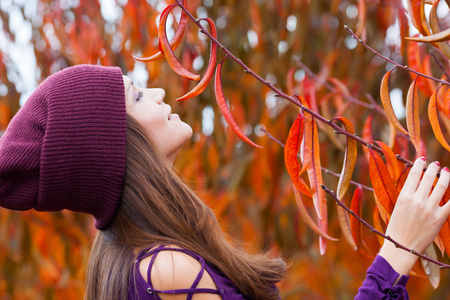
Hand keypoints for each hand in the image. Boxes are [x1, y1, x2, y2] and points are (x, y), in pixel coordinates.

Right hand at [379, 157, 449, 275]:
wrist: (401, 246)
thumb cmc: (396, 227)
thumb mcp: (397, 207)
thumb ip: (407, 194)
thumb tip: (416, 182)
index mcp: (404, 196)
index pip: (414, 175)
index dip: (419, 164)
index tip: (422, 159)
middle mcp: (417, 200)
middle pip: (428, 178)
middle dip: (433, 168)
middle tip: (436, 164)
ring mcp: (429, 209)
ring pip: (441, 187)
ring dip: (445, 177)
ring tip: (446, 172)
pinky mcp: (439, 218)